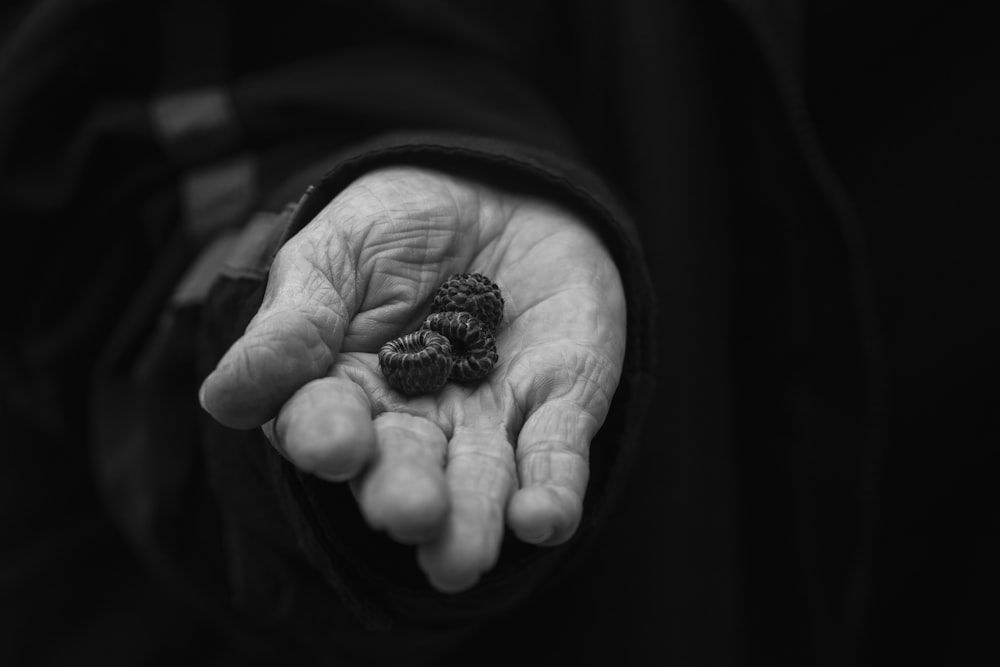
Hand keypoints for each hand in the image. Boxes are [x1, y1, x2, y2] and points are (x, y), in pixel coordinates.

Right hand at [199, 166, 625, 591]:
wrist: (498, 194)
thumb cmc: (396, 228)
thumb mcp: (336, 253)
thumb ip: (294, 323)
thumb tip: (222, 400)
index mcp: (346, 389)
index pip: (327, 423)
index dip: (329, 435)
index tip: (336, 445)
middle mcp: (415, 421)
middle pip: (407, 466)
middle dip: (406, 492)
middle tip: (410, 514)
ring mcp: (489, 420)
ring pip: (481, 480)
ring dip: (475, 518)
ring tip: (462, 560)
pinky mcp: (558, 409)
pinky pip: (558, 456)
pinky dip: (552, 491)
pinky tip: (543, 519)